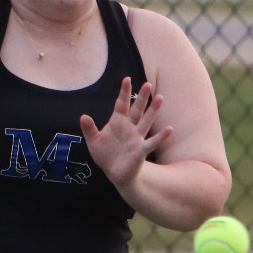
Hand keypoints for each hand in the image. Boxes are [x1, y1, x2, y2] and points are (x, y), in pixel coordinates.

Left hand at [79, 75, 170, 192]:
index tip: (127, 79)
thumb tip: (83, 117)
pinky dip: (161, 136)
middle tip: (147, 84)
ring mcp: (137, 137)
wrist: (114, 173)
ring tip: (160, 97)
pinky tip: (169, 129)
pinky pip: (152, 142)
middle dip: (141, 97)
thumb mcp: (94, 142)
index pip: (121, 104)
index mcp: (117, 122)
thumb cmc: (105, 155)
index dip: (124, 92)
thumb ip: (89, 129)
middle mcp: (129, 127)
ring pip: (146, 121)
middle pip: (137, 109)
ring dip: (153, 110)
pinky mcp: (141, 150)